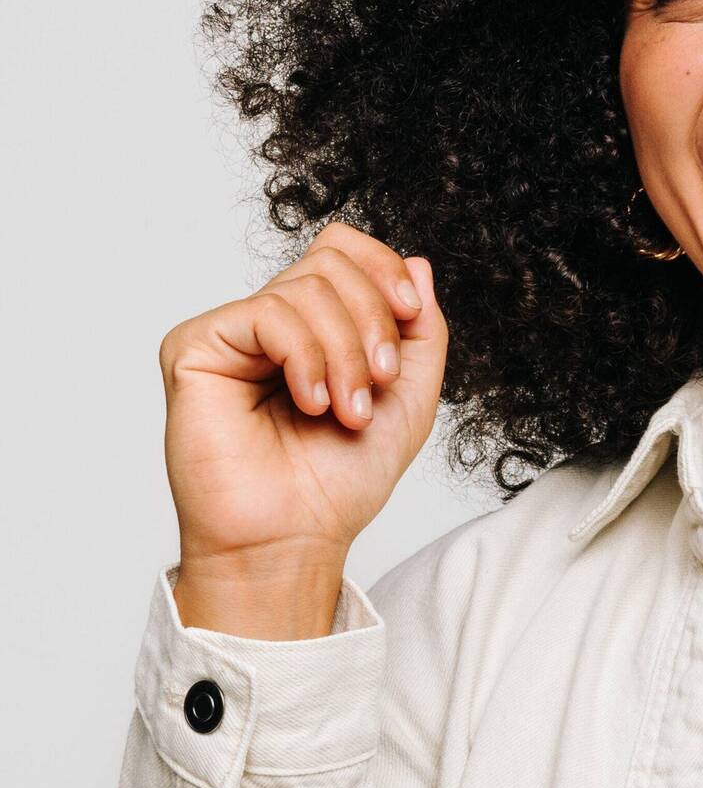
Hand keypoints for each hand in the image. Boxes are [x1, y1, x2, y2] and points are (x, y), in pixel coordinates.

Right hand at [157, 221, 448, 633]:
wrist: (296, 538)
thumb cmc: (342, 477)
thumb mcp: (412, 393)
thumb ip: (422, 328)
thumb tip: (416, 262)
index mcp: (315, 323)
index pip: (342, 249)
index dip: (381, 268)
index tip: (410, 314)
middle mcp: (271, 320)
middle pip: (331, 262)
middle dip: (372, 321)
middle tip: (377, 383)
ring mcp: (232, 333)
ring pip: (306, 287)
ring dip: (346, 353)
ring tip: (346, 410)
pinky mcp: (195, 348)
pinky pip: (268, 313)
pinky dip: (307, 357)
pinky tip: (311, 403)